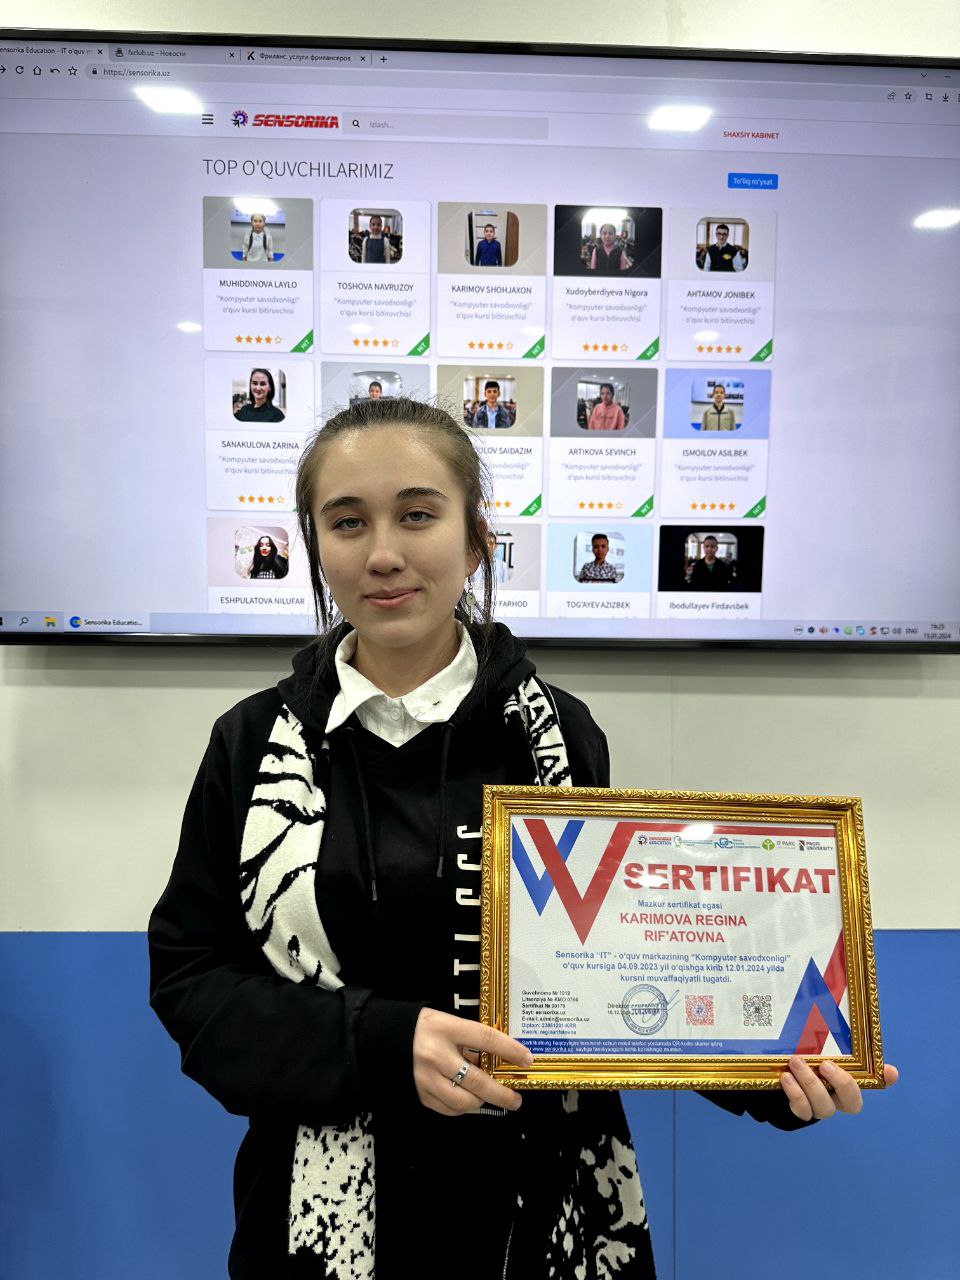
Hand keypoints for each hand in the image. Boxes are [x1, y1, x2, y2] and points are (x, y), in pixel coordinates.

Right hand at [413, 1008, 531, 1116]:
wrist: (387, 1037)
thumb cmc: (425, 1028)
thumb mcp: (448, 1023)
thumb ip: (470, 1040)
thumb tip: (497, 1060)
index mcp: (446, 1028)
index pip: (486, 1038)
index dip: (510, 1050)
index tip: (526, 1059)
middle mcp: (436, 1054)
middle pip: (477, 1080)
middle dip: (501, 1093)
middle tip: (515, 1099)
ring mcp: (426, 1076)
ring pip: (463, 1101)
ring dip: (481, 1102)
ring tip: (487, 1097)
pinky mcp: (420, 1093)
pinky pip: (448, 1109)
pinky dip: (462, 1107)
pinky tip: (467, 1100)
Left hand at [779, 1056, 899, 1121]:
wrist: (777, 1078)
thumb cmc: (806, 1063)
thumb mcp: (821, 1053)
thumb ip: (842, 1051)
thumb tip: (885, 1063)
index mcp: (846, 1088)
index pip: (871, 1084)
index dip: (882, 1081)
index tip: (890, 1070)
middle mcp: (836, 1101)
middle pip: (850, 1103)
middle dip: (841, 1083)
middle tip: (826, 1064)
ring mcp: (818, 1108)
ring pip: (824, 1106)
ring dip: (810, 1084)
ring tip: (796, 1062)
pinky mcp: (799, 1111)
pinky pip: (801, 1109)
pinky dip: (795, 1093)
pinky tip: (787, 1077)